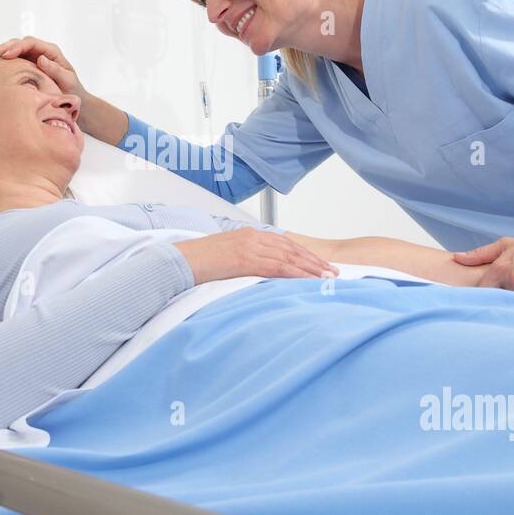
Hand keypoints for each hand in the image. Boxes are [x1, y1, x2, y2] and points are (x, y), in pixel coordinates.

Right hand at [0, 36, 88, 102]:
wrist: (75, 100)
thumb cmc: (73, 90)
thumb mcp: (67, 81)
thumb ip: (55, 70)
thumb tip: (41, 59)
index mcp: (51, 52)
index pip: (31, 44)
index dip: (17, 47)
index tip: (6, 55)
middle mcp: (41, 52)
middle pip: (20, 44)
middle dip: (4, 47)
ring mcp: (34, 58)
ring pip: (15, 50)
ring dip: (0, 52)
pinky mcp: (28, 67)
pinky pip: (14, 60)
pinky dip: (3, 61)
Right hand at [173, 228, 338, 285]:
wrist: (180, 260)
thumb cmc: (199, 262)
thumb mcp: (226, 257)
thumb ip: (245, 260)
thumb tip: (259, 272)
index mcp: (249, 234)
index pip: (285, 243)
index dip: (305, 254)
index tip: (320, 264)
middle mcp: (253, 237)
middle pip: (292, 248)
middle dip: (314, 261)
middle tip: (333, 271)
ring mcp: (250, 246)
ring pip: (289, 257)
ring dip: (310, 268)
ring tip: (327, 278)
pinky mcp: (246, 259)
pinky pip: (277, 266)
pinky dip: (296, 273)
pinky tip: (308, 280)